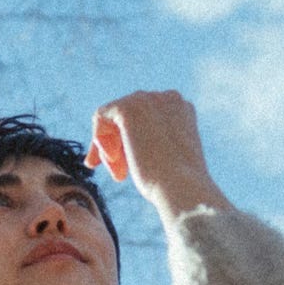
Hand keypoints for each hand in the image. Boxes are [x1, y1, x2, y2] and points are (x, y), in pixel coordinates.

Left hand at [85, 91, 231, 220]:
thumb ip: (154, 143)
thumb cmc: (178, 183)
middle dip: (120, 144)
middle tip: (119, 175)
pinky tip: (112, 161)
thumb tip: (131, 143)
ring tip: (118, 174)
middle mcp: (167, 97)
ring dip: (111, 147)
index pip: (147, 118)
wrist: (182, 187)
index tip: (128, 169)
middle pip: (129, 115)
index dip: (133, 141)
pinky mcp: (126, 108)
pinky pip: (101, 117)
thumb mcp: (170, 157)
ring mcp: (147, 100)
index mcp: (182, 108)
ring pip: (113, 118)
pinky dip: (100, 141)